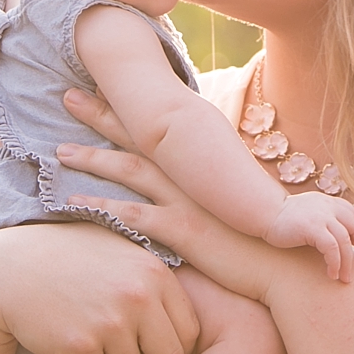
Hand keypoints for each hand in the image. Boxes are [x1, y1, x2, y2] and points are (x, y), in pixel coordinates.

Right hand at [0, 220, 201, 353]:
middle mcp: (138, 295)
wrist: (8, 270)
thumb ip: (154, 278)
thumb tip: (194, 319)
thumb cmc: (67, 260)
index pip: (188, 330)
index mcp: (154, 273)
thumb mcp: (119, 252)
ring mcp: (110, 320)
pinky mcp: (81, 343)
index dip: (175, 353)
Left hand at [57, 88, 298, 302]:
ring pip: (130, 169)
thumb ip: (212, 196)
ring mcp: (188, 200)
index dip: (133, 108)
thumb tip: (197, 191)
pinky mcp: (184, 230)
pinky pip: (133, 215)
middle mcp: (194, 176)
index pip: (163, 127)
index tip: (105, 88)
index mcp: (205, 167)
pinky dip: (101, 206)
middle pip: (139, 136)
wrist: (294, 265)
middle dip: (102, 114)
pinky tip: (72, 202)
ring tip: (59, 150)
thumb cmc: (268, 243)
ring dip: (92, 157)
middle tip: (68, 97)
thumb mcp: (237, 208)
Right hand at [264, 191, 353, 281]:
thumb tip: (342, 237)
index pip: (353, 215)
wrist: (264, 213)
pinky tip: (332, 274)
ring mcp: (321, 216)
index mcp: (329, 202)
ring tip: (345, 278)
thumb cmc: (284, 219)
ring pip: (344, 241)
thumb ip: (325, 218)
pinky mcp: (312, 228)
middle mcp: (328, 206)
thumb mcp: (310, 213)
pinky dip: (335, 262)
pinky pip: (332, 248)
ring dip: (347, 262)